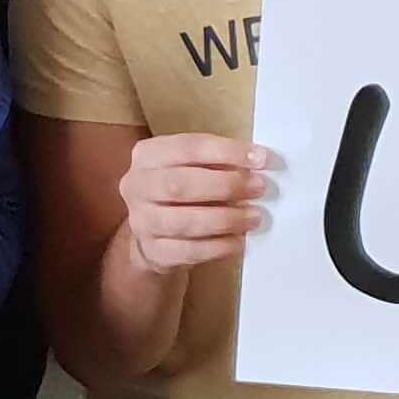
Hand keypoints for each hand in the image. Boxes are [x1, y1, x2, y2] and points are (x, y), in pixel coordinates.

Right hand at [118, 132, 271, 275]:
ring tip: (254, 217)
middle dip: (225, 186)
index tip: (261, 158)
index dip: (226, 152)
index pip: (187, 147)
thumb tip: (257, 163)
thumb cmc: (181, 191)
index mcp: (147, 155)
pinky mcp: (153, 251)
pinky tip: (239, 240)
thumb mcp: (192, 167)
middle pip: (179, 185)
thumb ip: (218, 163)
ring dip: (226, 219)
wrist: (153, 232)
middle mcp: (137, 186)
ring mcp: (141, 221)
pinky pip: (189, 251)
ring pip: (184, 222)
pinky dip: (219, 246)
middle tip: (258, 188)